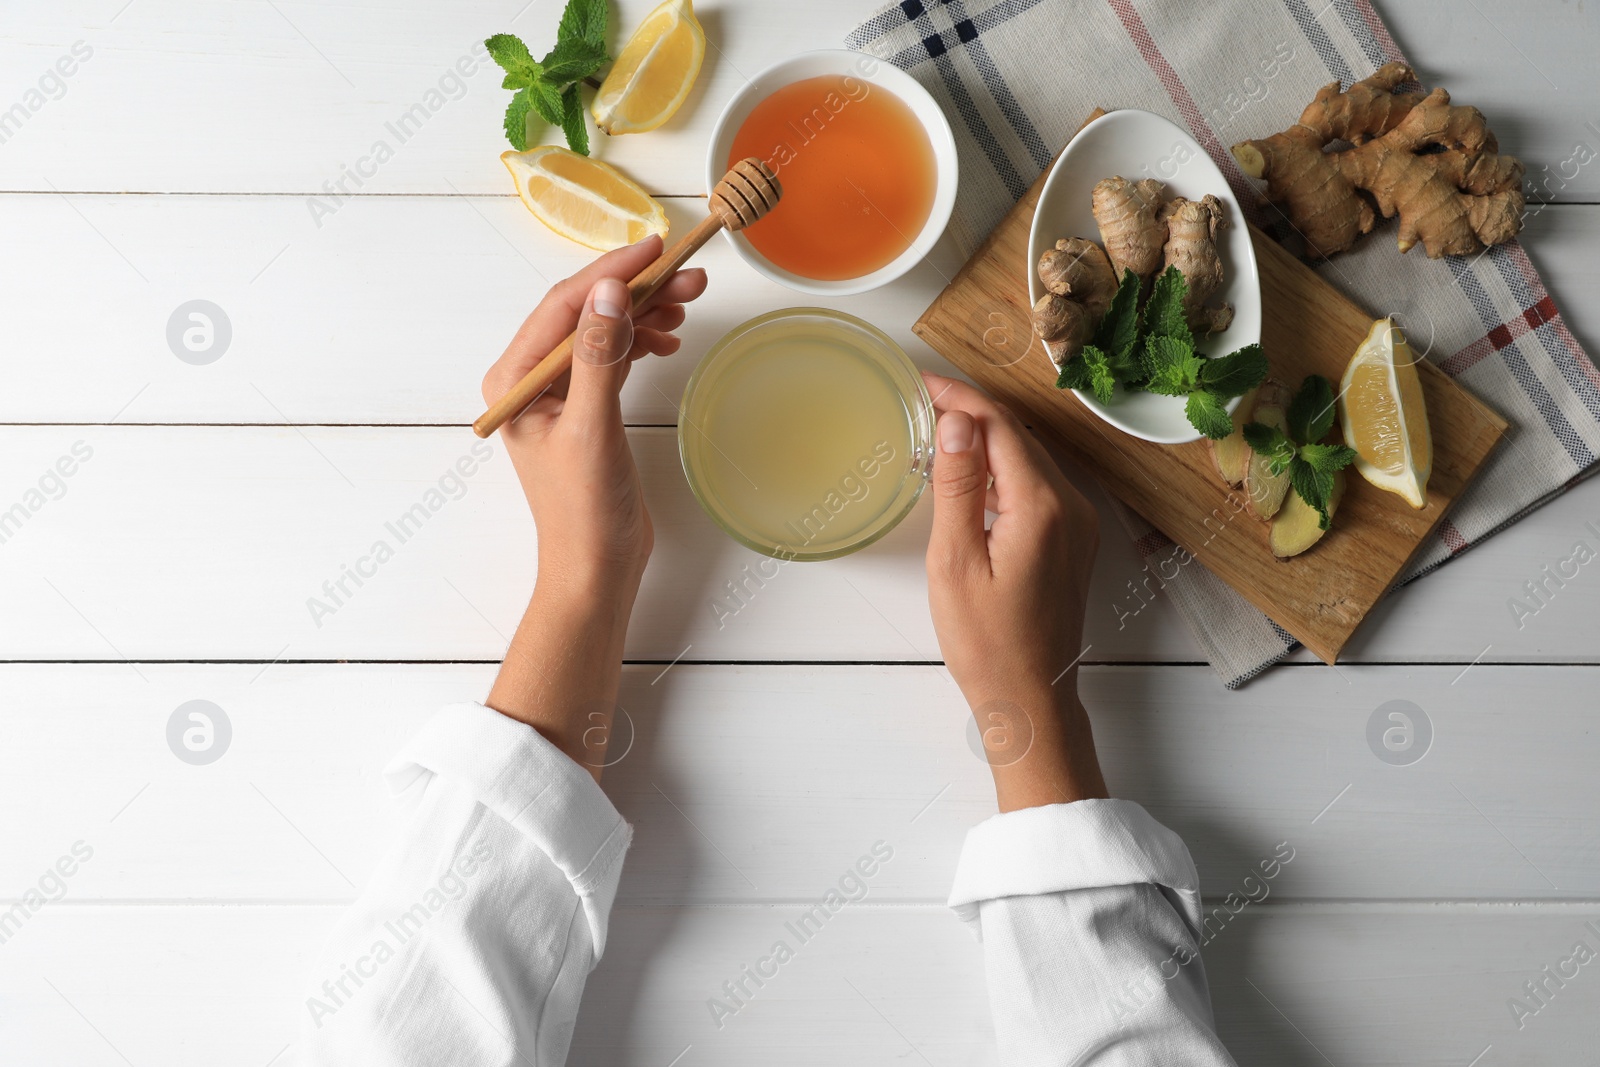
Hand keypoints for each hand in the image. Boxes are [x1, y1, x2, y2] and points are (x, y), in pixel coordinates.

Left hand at [481, 235, 708, 595]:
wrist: (595, 569)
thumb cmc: (584, 511)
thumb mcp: (593, 428)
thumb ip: (597, 356)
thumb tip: (609, 292)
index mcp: (515, 381)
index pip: (563, 306)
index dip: (610, 273)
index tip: (656, 248)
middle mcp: (530, 381)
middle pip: (584, 313)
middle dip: (636, 290)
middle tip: (690, 276)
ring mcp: (558, 396)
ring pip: (602, 332)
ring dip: (643, 313)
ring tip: (688, 302)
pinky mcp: (586, 410)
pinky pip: (611, 357)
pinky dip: (640, 342)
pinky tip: (667, 338)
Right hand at [921, 372, 1108, 810]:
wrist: (1029, 697)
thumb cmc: (987, 643)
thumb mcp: (954, 561)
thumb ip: (956, 486)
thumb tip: (955, 423)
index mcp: (1042, 506)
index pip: (999, 426)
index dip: (958, 398)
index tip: (920, 384)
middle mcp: (1071, 506)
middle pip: (1017, 436)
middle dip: (969, 413)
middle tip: (920, 402)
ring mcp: (1077, 523)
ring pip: (1027, 458)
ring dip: (983, 441)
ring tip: (934, 433)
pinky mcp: (1073, 540)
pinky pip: (1036, 486)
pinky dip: (1001, 472)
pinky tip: (967, 478)